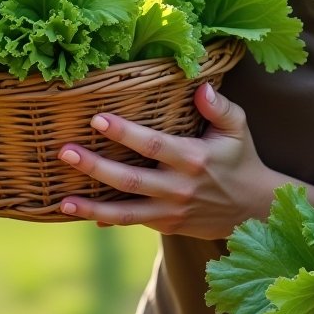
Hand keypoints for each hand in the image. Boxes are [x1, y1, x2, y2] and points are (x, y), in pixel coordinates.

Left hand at [57, 83, 291, 238]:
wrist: (251, 209)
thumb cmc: (239, 159)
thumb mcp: (237, 128)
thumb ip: (220, 106)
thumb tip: (202, 88)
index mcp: (194, 158)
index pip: (154, 145)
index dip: (125, 133)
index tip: (97, 119)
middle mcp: (179, 188)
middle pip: (131, 180)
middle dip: (96, 167)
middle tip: (66, 152)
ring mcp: (170, 211)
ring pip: (126, 211)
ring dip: (92, 207)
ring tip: (62, 201)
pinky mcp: (165, 225)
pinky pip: (131, 222)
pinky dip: (105, 218)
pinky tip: (77, 212)